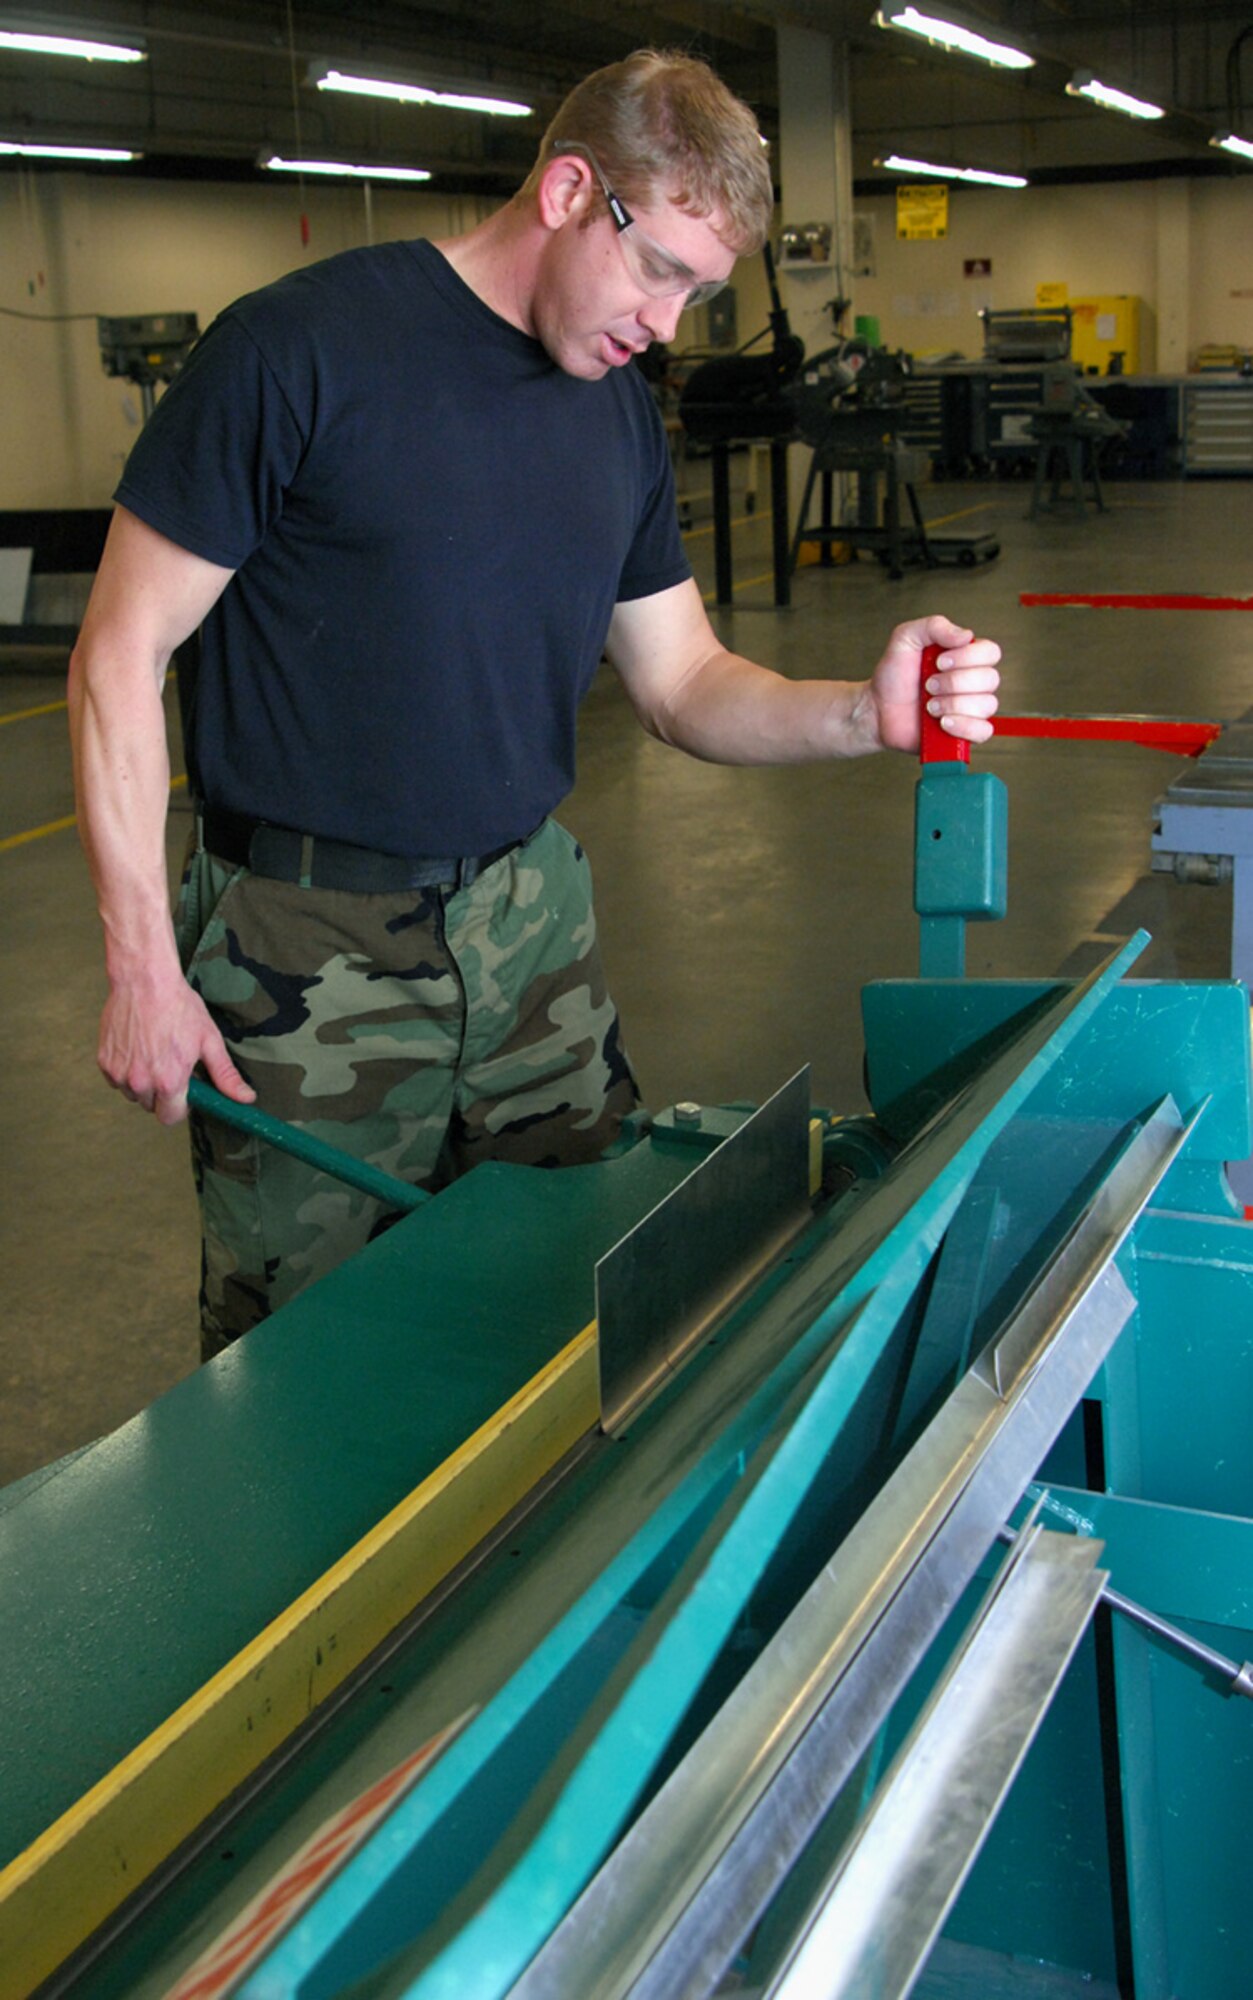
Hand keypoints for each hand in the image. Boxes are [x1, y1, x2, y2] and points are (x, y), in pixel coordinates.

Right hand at [98, 973, 254, 1126]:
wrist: (143, 980)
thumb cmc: (178, 1007)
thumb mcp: (208, 1040)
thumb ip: (225, 1075)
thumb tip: (246, 1099)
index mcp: (169, 1081)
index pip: (171, 1117)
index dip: (180, 1107)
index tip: (184, 1092)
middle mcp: (141, 1082)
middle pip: (151, 1106)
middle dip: (162, 1093)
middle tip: (170, 1065)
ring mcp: (119, 1073)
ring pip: (133, 1094)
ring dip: (143, 1082)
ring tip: (153, 1053)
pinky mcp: (104, 1062)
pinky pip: (116, 1079)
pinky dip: (126, 1070)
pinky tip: (137, 1048)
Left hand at [865, 615, 1000, 754]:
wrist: (877, 709)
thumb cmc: (893, 676)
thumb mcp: (906, 638)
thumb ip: (934, 626)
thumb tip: (966, 635)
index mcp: (966, 658)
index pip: (990, 652)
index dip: (968, 657)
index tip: (939, 662)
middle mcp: (974, 683)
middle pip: (990, 679)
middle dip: (954, 682)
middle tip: (928, 685)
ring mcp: (972, 709)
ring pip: (987, 705)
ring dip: (953, 704)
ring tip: (929, 706)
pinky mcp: (965, 733)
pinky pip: (983, 731)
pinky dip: (964, 726)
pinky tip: (943, 723)